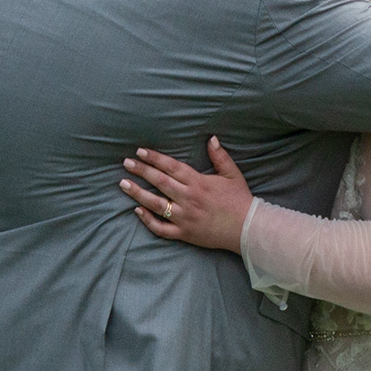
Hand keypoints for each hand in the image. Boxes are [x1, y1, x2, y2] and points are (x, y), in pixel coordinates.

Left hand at [120, 138, 255, 254]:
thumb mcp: (232, 174)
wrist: (247, 229)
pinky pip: (161, 228)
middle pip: (160, 182)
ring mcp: (184, 217)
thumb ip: (220, 156)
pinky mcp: (184, 233)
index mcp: (199, 183)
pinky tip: (137, 211)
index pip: (171, 167)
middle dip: (141, 171)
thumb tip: (211, 138)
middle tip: (126, 163)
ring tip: (123, 184)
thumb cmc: (240, 200)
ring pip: (156, 204)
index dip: (155, 158)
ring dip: (137, 193)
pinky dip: (147, 220)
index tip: (140, 151)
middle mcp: (188, 199)